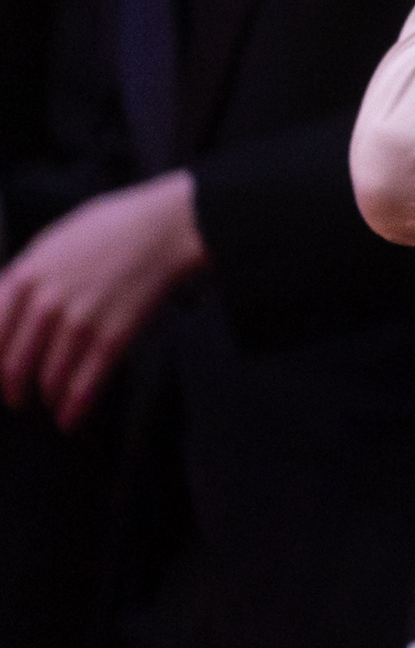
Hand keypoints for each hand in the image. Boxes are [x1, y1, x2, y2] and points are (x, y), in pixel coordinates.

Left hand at [0, 171, 205, 427]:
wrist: (166, 229)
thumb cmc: (114, 229)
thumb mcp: (53, 242)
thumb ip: (26, 276)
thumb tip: (8, 306)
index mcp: (24, 277)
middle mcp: (44, 303)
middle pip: (14, 364)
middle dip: (14, 390)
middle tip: (18, 398)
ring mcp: (78, 322)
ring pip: (47, 378)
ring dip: (46, 399)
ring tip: (51, 406)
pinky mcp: (113, 338)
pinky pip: (84, 384)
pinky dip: (74, 407)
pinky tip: (71, 418)